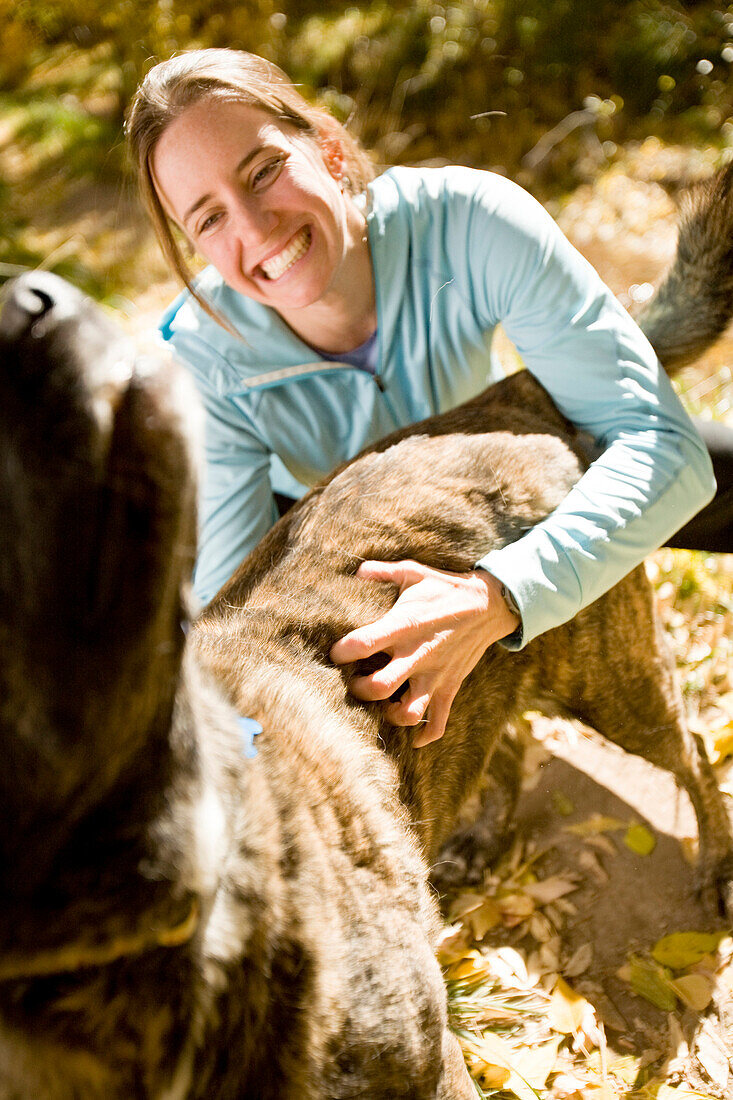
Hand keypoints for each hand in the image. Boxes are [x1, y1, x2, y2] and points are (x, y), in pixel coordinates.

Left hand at [329, 560, 519, 746]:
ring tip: (381, 706)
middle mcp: (418, 654)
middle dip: (359, 690)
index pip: (363, 643)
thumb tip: (355, 569)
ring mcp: (436, 675)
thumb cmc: (445, 587)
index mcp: (405, 625)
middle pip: (379, 687)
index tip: (335, 653)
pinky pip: (438, 724)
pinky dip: (424, 737)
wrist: (490, 605)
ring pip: (409, 714)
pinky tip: (409, 739)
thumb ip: (382, 572)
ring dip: (389, 716)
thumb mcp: (414, 572)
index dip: (342, 652)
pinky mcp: (450, 687)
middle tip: (353, 682)